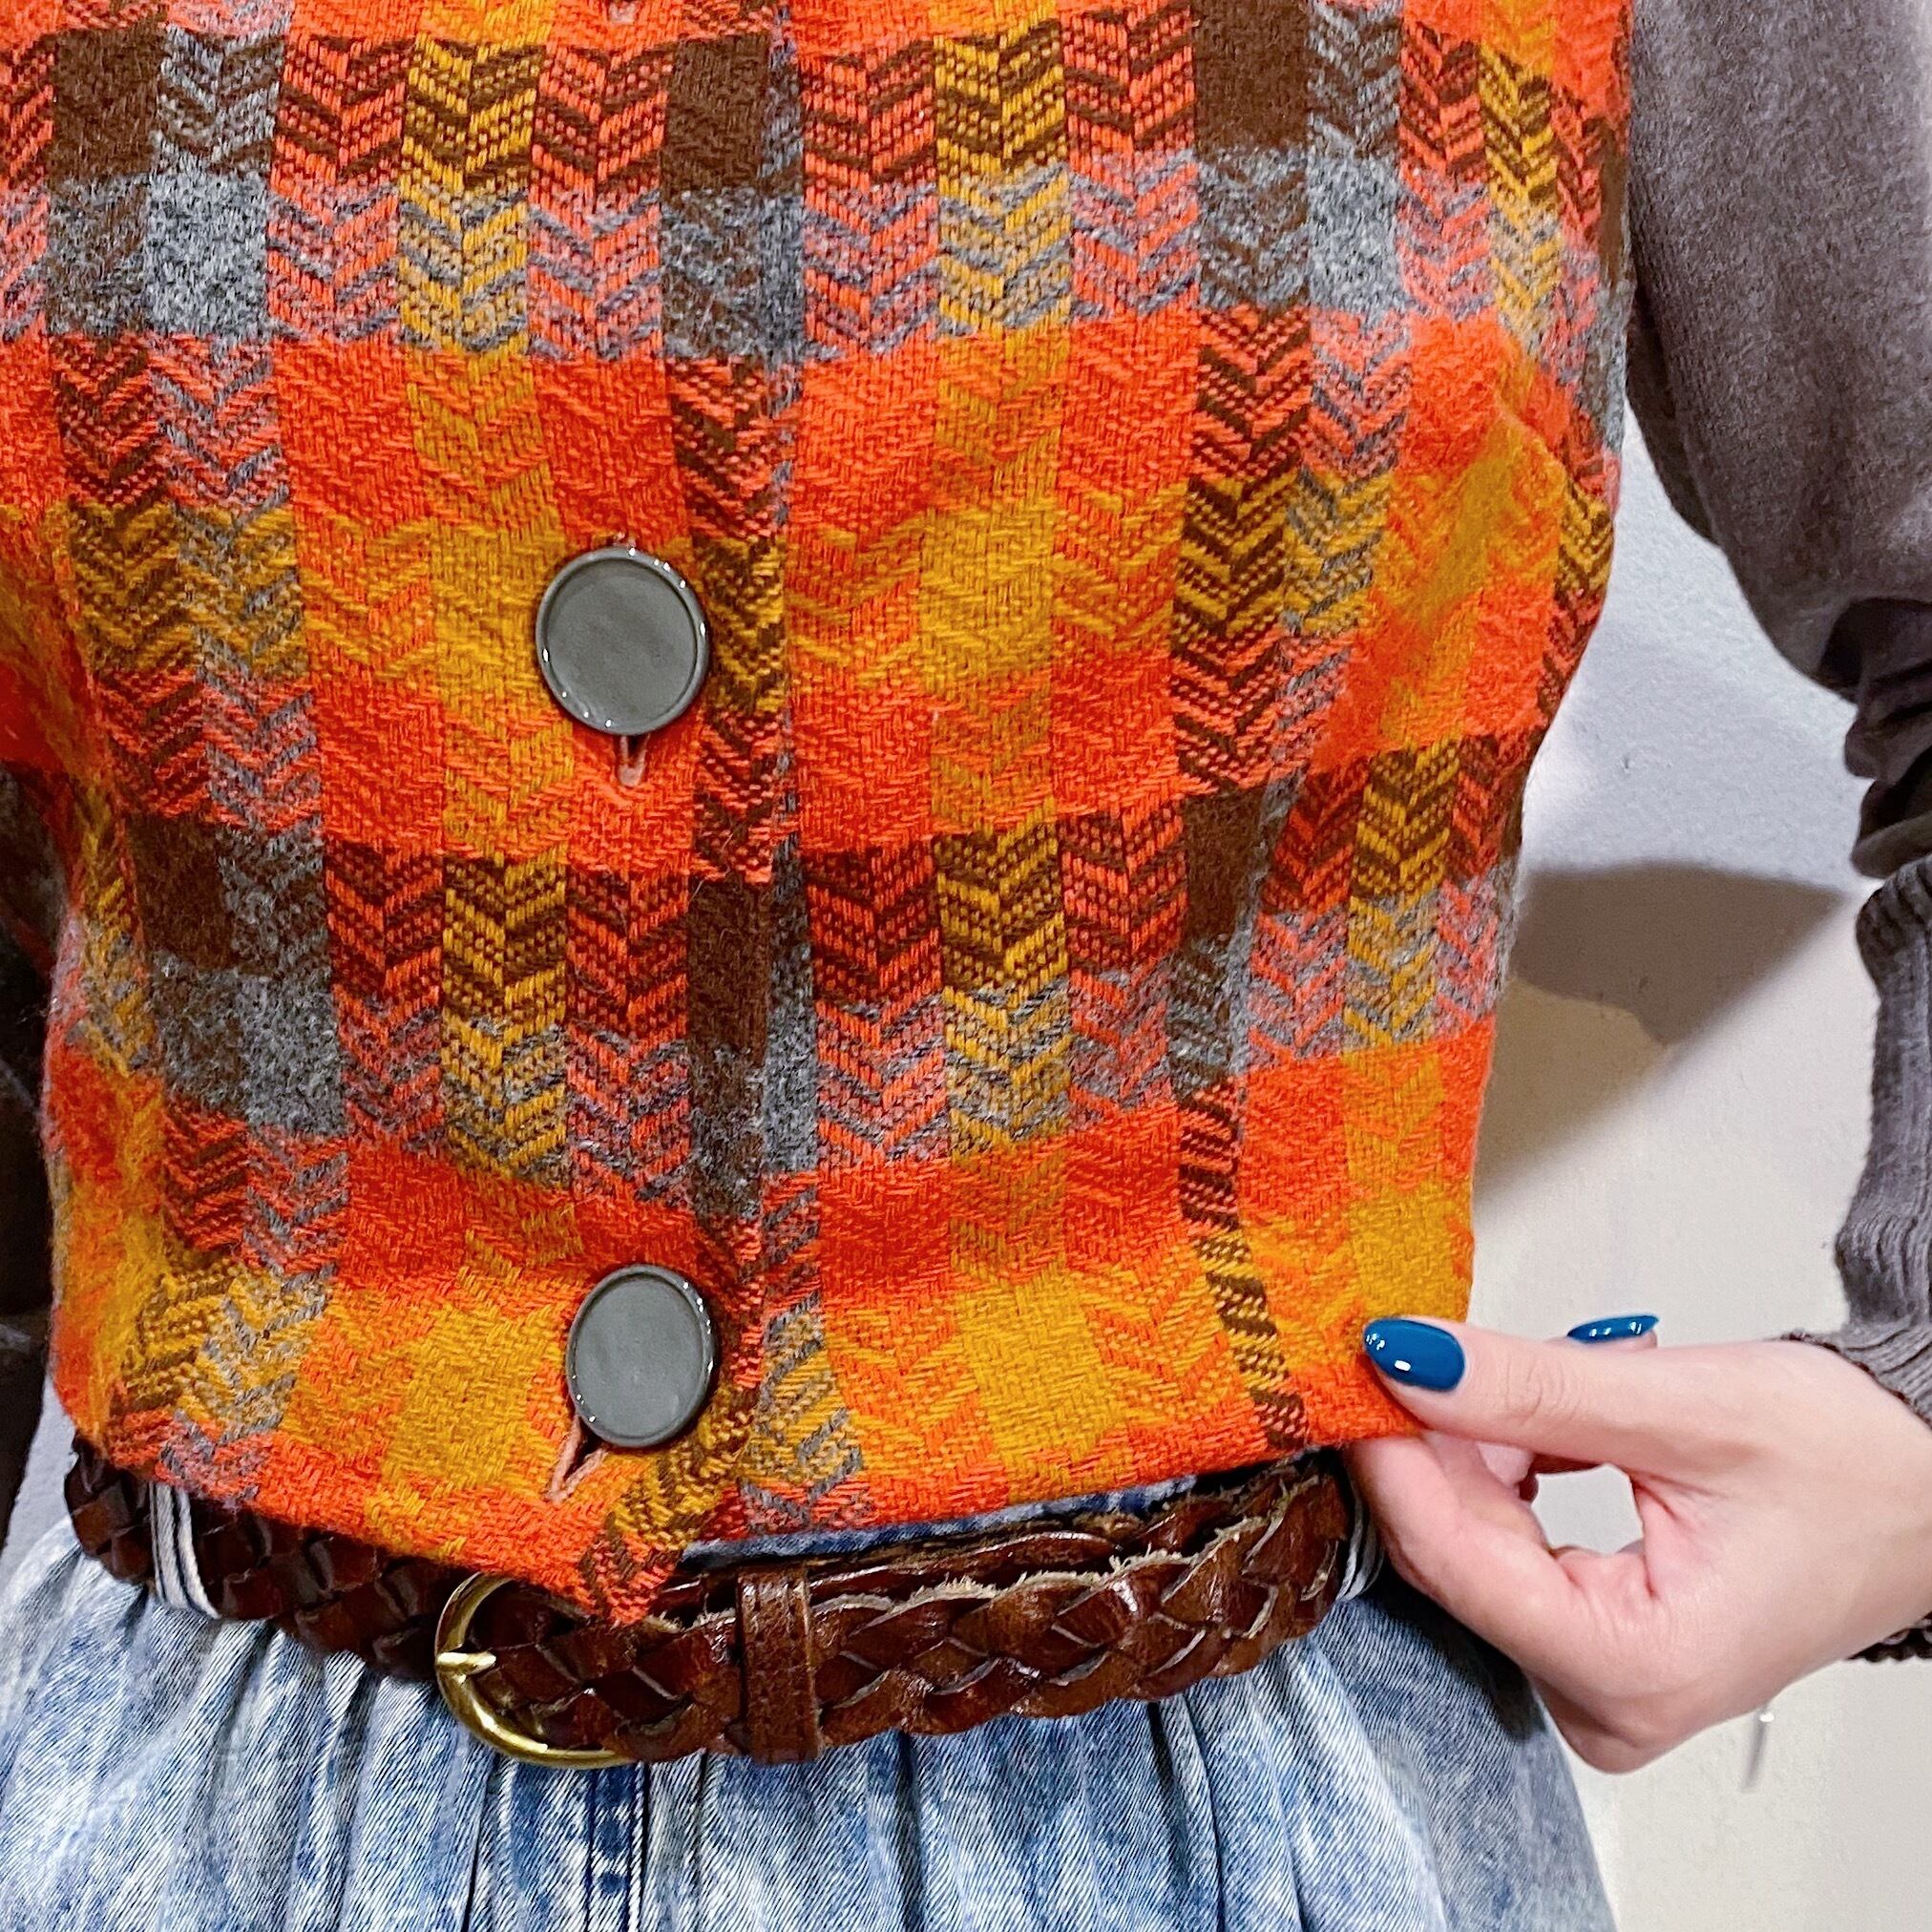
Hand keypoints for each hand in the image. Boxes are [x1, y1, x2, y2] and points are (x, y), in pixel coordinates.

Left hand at [1343, 1317, 1931, 1770]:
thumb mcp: (1679, 1406)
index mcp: (1635, 1669)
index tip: (1351, 1369)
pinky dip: (1500, 1478)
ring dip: (1468, 1456)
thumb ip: (1529, 1388)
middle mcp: (1609, 1701)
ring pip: (1474, 1551)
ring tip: (1499, 1375)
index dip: (1391, 1457)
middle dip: (1428, 1448)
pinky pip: (1506, 1555)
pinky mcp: (1597, 1647)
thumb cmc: (1855, 1465)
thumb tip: (1405, 1360)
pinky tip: (1524, 1424)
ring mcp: (1600, 1683)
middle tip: (1404, 1344)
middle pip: (1456, 1558)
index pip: (1454, 1560)